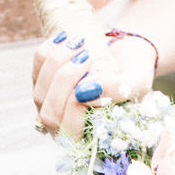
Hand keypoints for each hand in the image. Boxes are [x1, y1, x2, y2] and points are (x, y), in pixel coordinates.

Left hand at [32, 31, 156, 137]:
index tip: (94, 78)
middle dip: (65, 82)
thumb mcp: (137, 82)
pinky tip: (67, 37)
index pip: (69, 131)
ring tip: (81, 41)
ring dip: (58, 62)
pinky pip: (37, 67)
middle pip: (49, 115)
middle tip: (87, 55)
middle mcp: (66, 128)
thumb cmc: (135, 74)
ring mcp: (51, 107)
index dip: (76, 105)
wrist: (128, 54)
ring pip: (39, 92)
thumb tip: (86, 91)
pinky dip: (50, 49)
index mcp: (89, 137)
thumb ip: (118, 89)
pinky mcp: (43, 83)